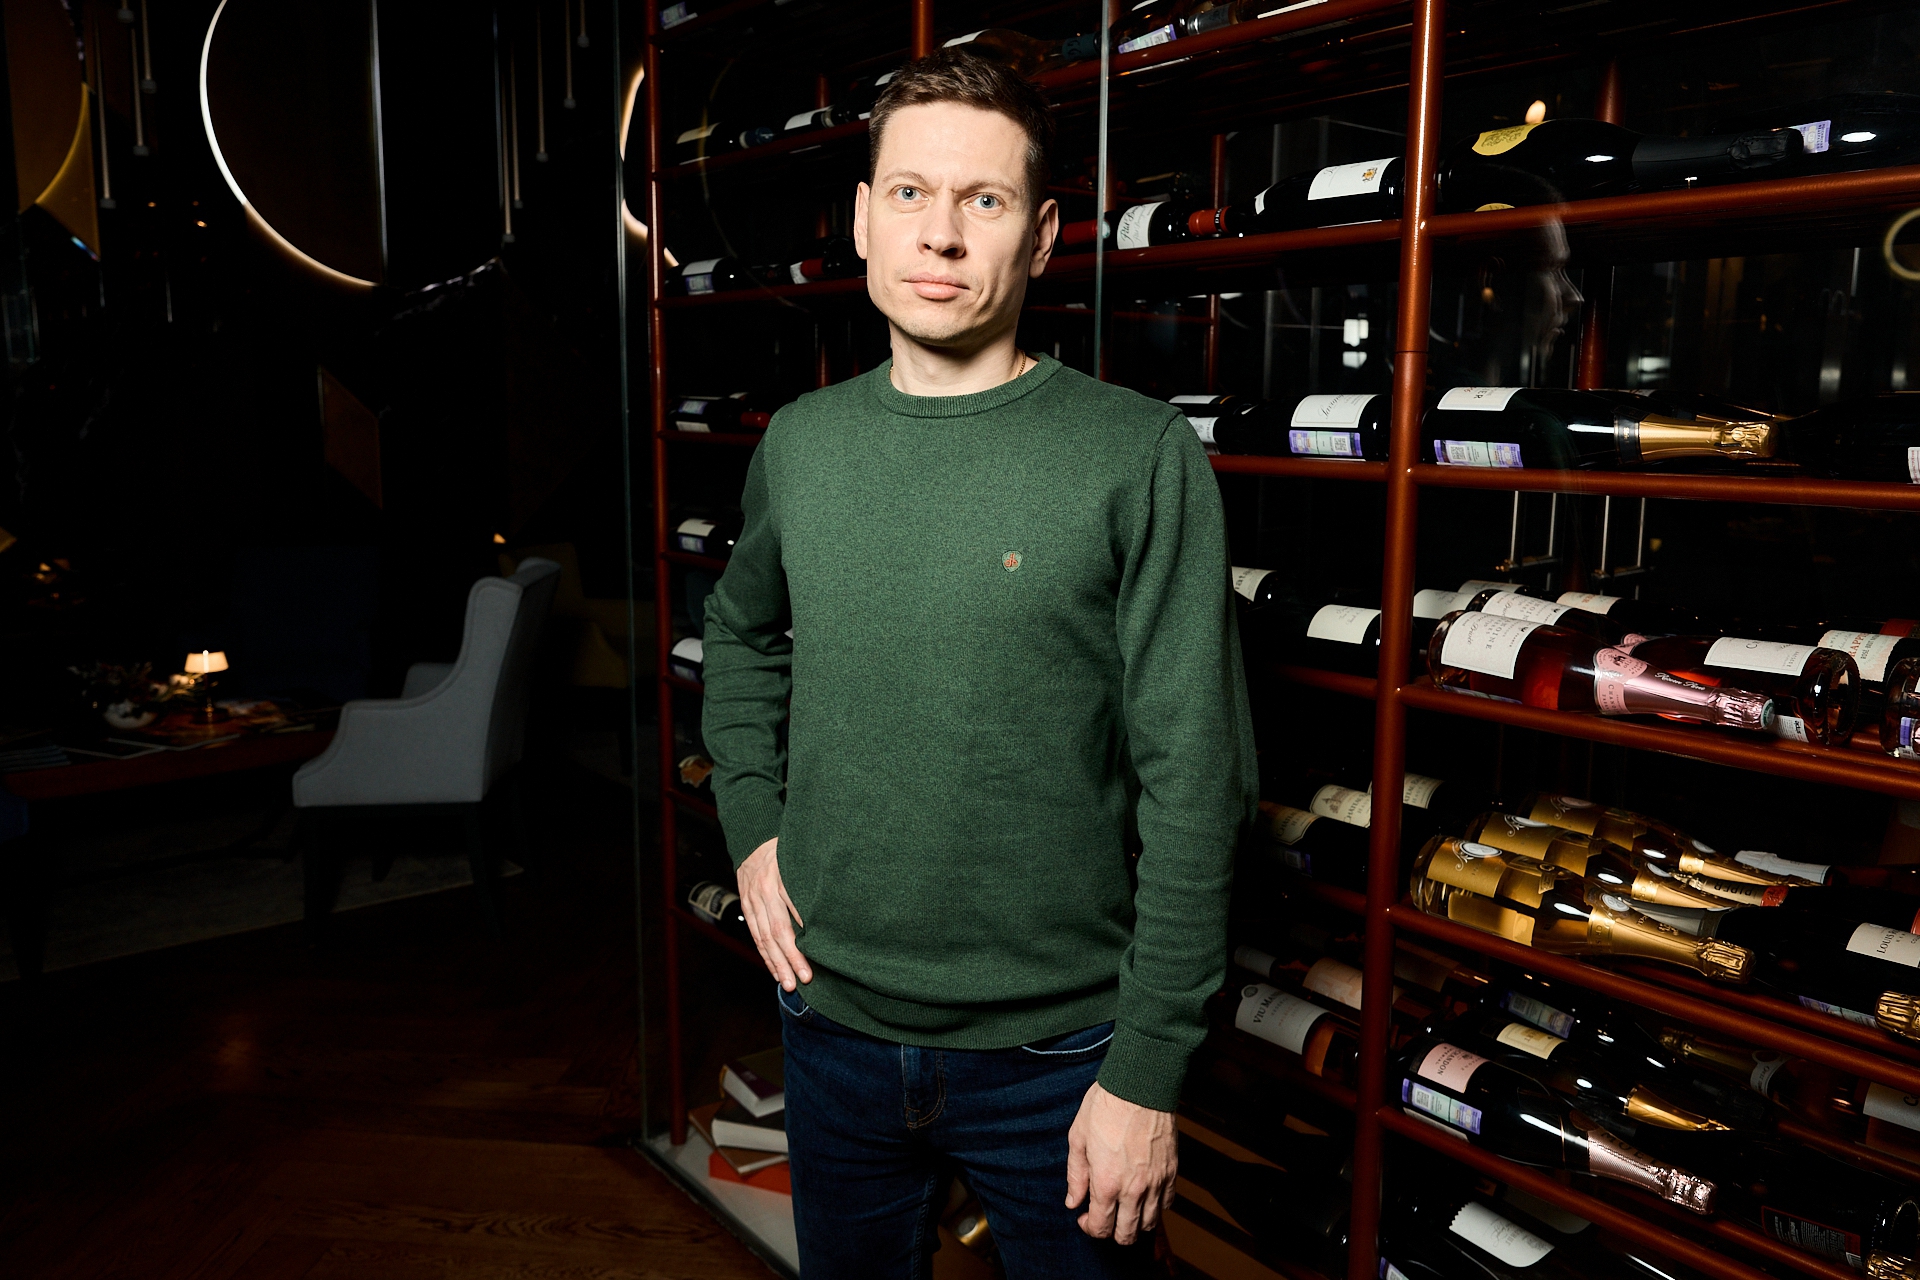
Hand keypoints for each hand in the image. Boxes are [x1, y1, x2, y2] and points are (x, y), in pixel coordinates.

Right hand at [737, 837, 810, 990]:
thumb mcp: (803, 858)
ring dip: (776, 963)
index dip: (803, 939)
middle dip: (790, 958)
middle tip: (804, 979)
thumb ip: (814, 881)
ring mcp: (752, 900)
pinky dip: (765, 955)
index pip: (792, 915)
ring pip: (763, 938)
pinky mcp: (747, 906)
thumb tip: (831, 909)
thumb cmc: (788, 847)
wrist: (754, 836)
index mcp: (779, 878)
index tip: (816, 955)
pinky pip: (755, 935)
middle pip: (777, 931)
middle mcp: (763, 891)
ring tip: (788, 983)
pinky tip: (775, 970)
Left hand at [1064, 1081, 1176, 1245]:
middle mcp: (1133, 1190)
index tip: (1084, 1217)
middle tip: (1103, 1217)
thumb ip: (1076, 1175)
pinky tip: (1144, 1197)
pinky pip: (1167, 1204)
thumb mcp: (1078, 1138)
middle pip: (1126, 1235)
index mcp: (1106, 1183)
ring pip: (1150, 1225)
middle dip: (1111, 1233)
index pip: (1100, 1227)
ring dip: (1135, 1224)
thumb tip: (1072, 1201)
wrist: (1140, 1085)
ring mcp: (1156, 1182)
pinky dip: (1156, 1208)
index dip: (1089, 1228)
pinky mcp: (1171, 1172)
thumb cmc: (1106, 1106)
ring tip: (1124, 1209)